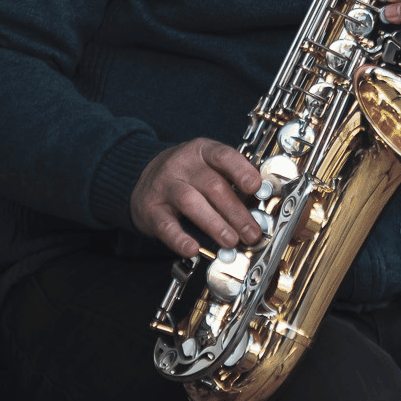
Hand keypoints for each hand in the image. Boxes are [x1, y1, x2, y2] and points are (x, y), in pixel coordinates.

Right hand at [130, 138, 264, 257]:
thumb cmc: (186, 175)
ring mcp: (164, 186)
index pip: (223, 156)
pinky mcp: (151, 209)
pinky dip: (180, 239)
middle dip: (236, 212)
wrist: (141, 177)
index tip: (256, 187)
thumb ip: (231, 183)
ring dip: (214, 224)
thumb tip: (259, 208)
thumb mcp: (208, 168)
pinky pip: (165, 225)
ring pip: (190, 202)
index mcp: (202, 151)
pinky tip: (192, 249)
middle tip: (251, 232)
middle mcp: (182, 165)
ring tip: (231, 241)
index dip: (241, 171)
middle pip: (212, 186)